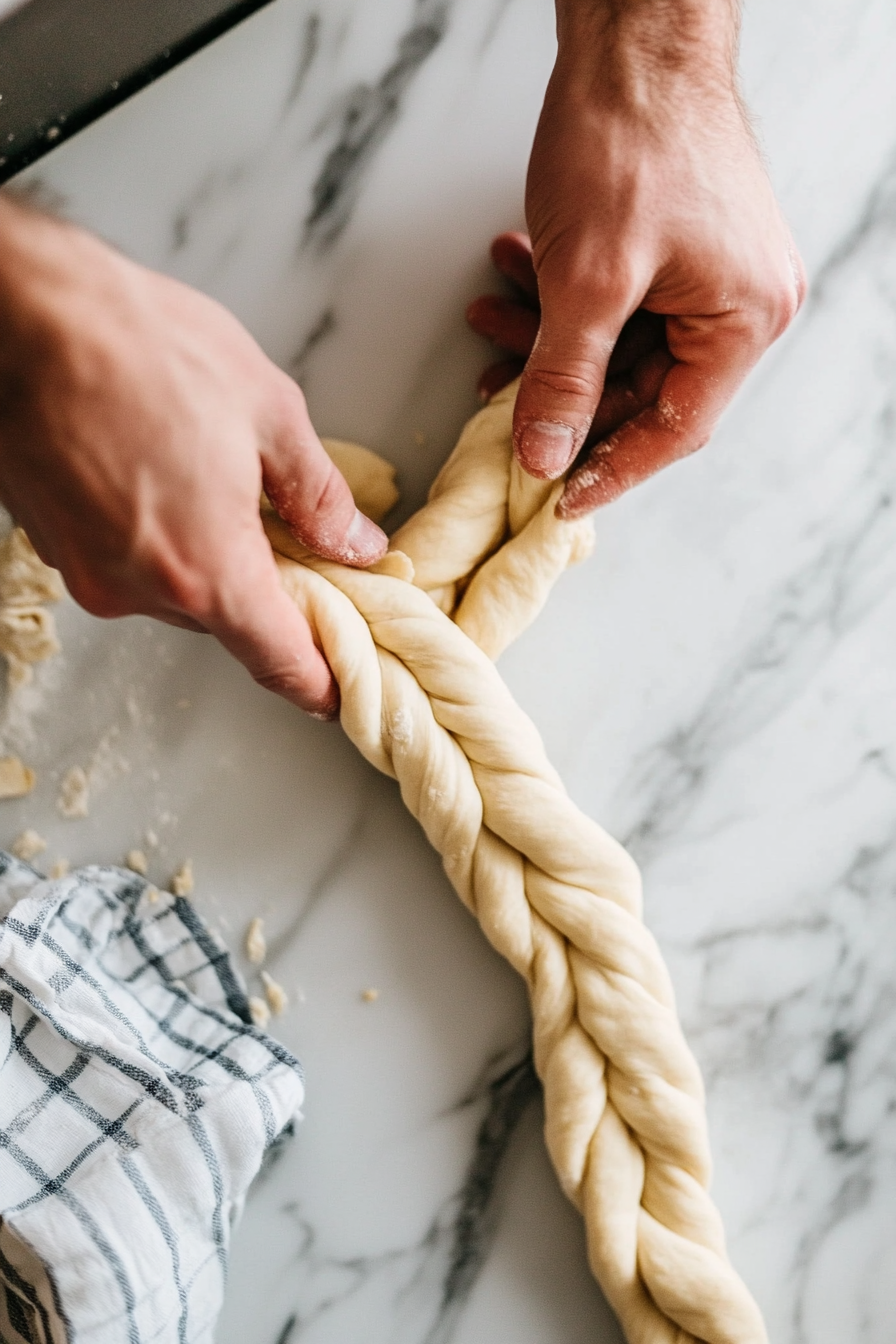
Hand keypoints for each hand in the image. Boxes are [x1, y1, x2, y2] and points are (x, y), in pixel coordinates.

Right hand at [0, 197, 386, 717]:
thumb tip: (354, 544)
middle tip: (299, 544)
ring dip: (206, 559)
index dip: (321, 684)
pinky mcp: (52, 546)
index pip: (281, 664)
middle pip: (227, 622)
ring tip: (220, 485)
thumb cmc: (138, 347)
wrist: (21, 312)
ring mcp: (86, 572)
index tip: (343, 689)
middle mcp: (138, 591)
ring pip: (174, 592)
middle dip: (267, 594)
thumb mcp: (268, 412)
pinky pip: (126, 563)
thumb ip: (320, 497)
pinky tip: (165, 476)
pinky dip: (156, 539)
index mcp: (205, 572)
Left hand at [470, 1, 805, 517]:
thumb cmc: (631, 139)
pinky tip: (509, 274)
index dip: (609, 468)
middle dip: (560, 388)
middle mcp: (738, 303)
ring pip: (618, 342)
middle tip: (498, 403)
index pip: (675, 428)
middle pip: (641, 388)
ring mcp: (707, 271)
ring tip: (486, 316)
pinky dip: (560, 297)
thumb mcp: (588, 280)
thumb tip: (547, 455)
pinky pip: (615, 298)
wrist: (634, 30)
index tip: (556, 500)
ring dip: (548, 336)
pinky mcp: (673, 243)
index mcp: (742, 321)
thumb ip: (566, 378)